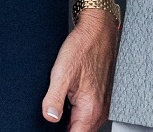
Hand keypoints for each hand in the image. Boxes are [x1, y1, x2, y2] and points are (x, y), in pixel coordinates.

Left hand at [41, 9, 118, 128]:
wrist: (98, 30)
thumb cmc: (82, 47)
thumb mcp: (61, 72)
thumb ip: (53, 99)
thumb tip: (49, 118)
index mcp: (90, 108)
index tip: (51, 125)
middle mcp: (100, 109)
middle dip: (66, 129)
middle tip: (54, 112)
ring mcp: (102, 103)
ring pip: (85, 125)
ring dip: (72, 123)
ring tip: (60, 107)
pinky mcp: (102, 96)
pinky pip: (89, 115)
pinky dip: (78, 114)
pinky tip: (68, 102)